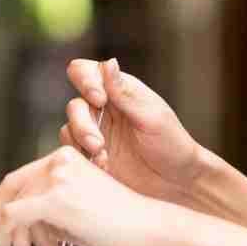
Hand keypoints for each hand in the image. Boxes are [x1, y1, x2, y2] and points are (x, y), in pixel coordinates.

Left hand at [0, 145, 179, 245]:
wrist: (150, 228)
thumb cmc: (122, 224)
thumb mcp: (79, 206)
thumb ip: (49, 207)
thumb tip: (18, 222)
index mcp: (65, 157)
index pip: (19, 177)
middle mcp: (58, 161)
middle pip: (11, 191)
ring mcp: (56, 178)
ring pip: (15, 213)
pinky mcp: (55, 199)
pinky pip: (18, 219)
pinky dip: (19, 243)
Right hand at [60, 58, 205, 204]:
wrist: (177, 184)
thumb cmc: (172, 144)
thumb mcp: (151, 117)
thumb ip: (125, 93)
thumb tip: (109, 62)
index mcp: (118, 91)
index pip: (86, 72)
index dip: (85, 80)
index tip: (99, 99)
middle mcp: (103, 110)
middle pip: (74, 106)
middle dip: (82, 124)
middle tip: (98, 144)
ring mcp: (95, 134)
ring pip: (69, 130)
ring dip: (82, 144)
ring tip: (104, 159)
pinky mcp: (91, 158)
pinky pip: (73, 153)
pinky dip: (84, 160)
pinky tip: (105, 168)